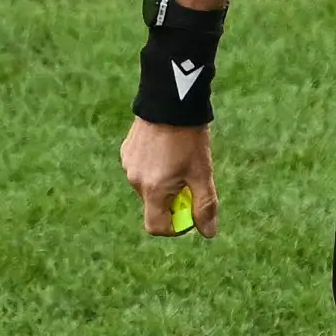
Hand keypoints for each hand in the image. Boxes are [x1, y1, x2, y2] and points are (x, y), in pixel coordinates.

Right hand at [122, 118, 216, 236]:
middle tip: (192, 178)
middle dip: (174, 200)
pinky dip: (156, 169)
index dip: (175, 228)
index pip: (156, 227)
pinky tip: (168, 149)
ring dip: (165, 183)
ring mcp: (128, 165)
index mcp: (152, 190)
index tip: (190, 213)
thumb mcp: (202, 173)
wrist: (171, 101)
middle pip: (154, 206)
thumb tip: (209, 233)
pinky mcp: (126, 151)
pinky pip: (142, 170)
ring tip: (181, 159)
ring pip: (149, 187)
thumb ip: (205, 205)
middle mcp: (134, 180)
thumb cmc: (189, 139)